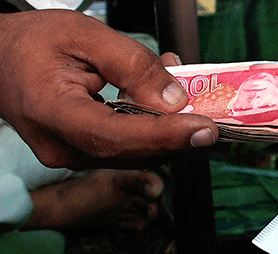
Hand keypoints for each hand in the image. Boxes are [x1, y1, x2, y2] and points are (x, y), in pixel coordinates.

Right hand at [0, 9, 217, 169]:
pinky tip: (157, 101)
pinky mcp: (81, 154)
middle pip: (134, 152)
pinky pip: (125, 148)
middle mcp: (62, 148)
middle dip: (176, 132)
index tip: (205, 129)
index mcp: (53, 115)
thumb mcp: (84, 35)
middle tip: (207, 107)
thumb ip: (133, 65)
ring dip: (165, 128)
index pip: (119, 138)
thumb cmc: (31, 42)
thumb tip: (174, 100)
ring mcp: (70, 156)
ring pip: (135, 154)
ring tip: (177, 88)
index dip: (166, 136)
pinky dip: (149, 128)